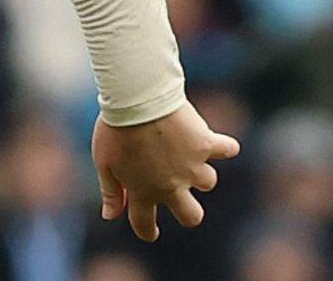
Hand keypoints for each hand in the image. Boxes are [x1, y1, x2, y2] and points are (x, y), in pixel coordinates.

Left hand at [93, 101, 238, 241]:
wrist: (137, 99)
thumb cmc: (115, 129)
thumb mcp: (104, 162)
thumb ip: (110, 192)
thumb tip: (110, 216)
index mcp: (143, 191)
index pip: (145, 223)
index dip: (147, 231)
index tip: (151, 232)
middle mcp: (172, 185)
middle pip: (191, 216)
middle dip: (188, 212)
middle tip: (181, 197)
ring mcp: (192, 166)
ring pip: (209, 182)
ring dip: (200, 172)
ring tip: (186, 154)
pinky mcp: (207, 145)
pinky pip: (228, 149)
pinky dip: (226, 146)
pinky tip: (220, 143)